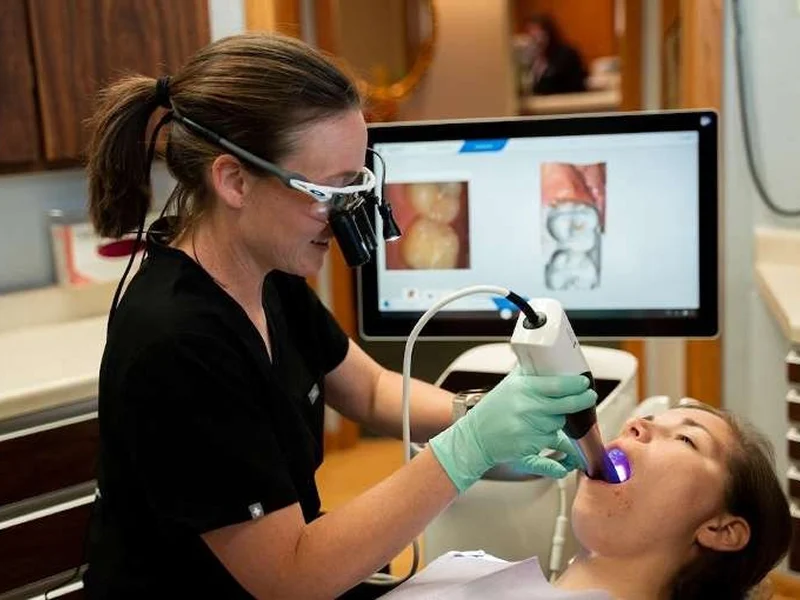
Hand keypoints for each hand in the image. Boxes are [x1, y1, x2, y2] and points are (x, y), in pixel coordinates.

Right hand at [428, 370, 596, 491]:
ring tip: (557, 418)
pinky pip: (552, 455)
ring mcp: (529, 431)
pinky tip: (568, 463)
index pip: (557, 385)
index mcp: (523, 390)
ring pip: (559, 427)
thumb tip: (547, 358)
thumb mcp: (508, 384)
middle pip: (565, 406)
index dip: (576, 385)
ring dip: (562, 423)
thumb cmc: (491, 411)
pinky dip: (561, 461)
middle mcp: (527, 409)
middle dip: (581, 401)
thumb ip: (528, 371)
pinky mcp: (529, 449)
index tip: (584, 384)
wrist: (474, 438)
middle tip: (588, 396)